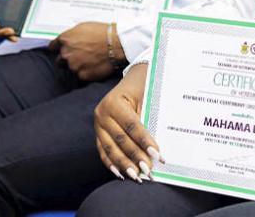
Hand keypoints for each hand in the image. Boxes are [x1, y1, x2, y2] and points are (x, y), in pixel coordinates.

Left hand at [48, 22, 123, 80]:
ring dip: (78, 66)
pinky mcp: (82, 75)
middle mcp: (66, 54)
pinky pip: (81, 75)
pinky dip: (86, 72)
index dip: (57, 48)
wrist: (117, 43)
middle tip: (78, 57)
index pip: (52, 47)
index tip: (60, 50)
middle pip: (59, 61)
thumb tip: (69, 40)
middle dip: (66, 59)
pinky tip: (95, 66)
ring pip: (71, 69)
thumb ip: (72, 35)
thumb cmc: (102, 32)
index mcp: (65, 40)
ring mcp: (74, 66)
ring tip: (90, 61)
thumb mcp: (83, 27)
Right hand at [93, 63, 161, 182]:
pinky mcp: (98, 132)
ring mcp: (98, 123)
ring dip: (124, 164)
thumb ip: (149, 119)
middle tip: (148, 170)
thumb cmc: (144, 87)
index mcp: (114, 102)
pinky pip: (103, 150)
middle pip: (120, 139)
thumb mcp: (148, 97)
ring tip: (137, 176)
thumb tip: (155, 147)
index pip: (132, 125)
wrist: (133, 78)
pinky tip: (121, 173)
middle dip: (135, 156)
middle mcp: (102, 113)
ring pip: (110, 148)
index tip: (157, 154)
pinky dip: (112, 163)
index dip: (144, 141)